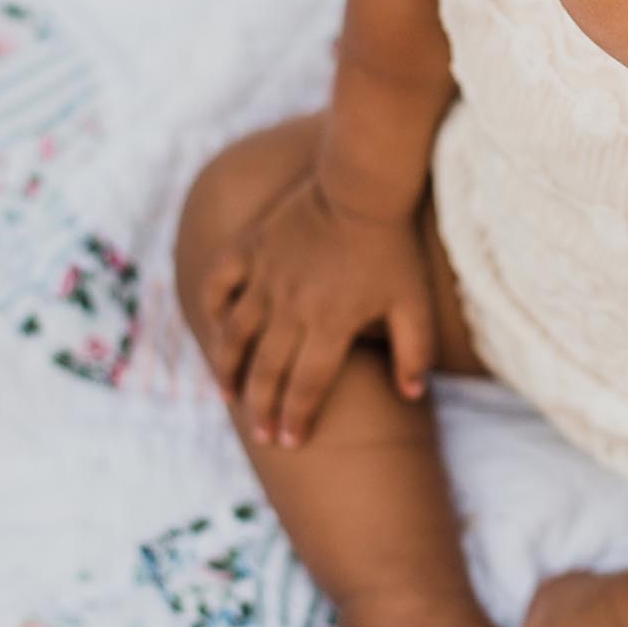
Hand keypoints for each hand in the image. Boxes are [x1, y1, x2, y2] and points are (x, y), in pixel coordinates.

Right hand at [199, 171, 435, 448]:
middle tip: (262, 434)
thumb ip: (415, 351)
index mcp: (331, 324)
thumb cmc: (393, 246)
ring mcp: (266, 277)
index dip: (297, 418)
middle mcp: (291, 306)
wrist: (364, 185)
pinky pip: (218, 284)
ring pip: (235, 336)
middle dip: (262, 409)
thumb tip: (412, 394)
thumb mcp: (415, 302)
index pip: (307, 386)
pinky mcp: (251, 249)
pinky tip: (215, 330)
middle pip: (268, 371)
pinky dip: (211, 309)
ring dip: (229, 371)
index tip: (291, 441)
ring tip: (230, 396)